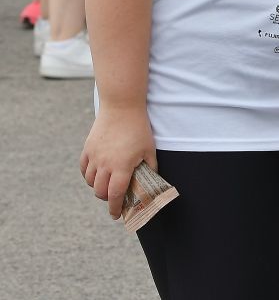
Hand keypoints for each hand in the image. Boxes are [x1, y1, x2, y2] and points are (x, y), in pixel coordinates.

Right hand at [80, 105, 156, 220]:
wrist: (121, 107)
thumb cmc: (139, 129)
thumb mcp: (149, 150)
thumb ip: (150, 168)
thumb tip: (150, 182)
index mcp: (121, 167)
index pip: (115, 195)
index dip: (115, 208)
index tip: (116, 216)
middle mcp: (104, 165)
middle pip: (100, 191)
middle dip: (107, 198)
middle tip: (114, 198)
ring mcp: (94, 157)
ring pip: (90, 181)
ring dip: (98, 187)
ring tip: (107, 184)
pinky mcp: (87, 149)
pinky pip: (84, 169)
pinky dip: (88, 175)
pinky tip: (96, 174)